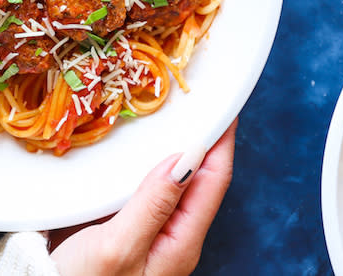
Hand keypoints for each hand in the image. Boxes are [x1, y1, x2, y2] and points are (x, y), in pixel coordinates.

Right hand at [49, 120, 236, 275]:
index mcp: (181, 243)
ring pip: (170, 181)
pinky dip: (141, 163)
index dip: (221, 139)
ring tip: (166, 112)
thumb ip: (154, 202)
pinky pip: (143, 189)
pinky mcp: (123, 229)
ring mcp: (148, 233)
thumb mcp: (118, 246)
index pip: (214, 180)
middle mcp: (171, 236)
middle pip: (198, 179)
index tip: (224, 102)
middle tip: (194, 97)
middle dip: (200, 137)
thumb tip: (188, 157)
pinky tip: (129, 147)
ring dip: (170, 147)